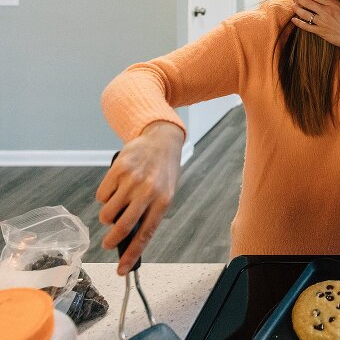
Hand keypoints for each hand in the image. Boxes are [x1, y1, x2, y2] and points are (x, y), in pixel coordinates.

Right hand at [96, 121, 183, 274]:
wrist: (161, 140)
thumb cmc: (163, 172)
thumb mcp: (165, 193)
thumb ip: (150, 213)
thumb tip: (129, 238)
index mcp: (163, 201)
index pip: (145, 234)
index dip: (132, 255)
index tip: (122, 271)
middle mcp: (148, 191)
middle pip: (122, 226)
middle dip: (111, 240)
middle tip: (107, 243)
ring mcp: (132, 180)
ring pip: (107, 212)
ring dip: (107, 216)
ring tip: (116, 208)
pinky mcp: (118, 169)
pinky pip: (102, 194)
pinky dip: (105, 197)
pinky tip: (115, 188)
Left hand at [290, 0, 339, 47]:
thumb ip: (336, 4)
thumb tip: (328, 1)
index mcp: (334, 4)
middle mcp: (327, 12)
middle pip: (309, 3)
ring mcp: (323, 22)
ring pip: (306, 13)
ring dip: (297, 9)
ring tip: (293, 6)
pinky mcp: (321, 32)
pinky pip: (307, 26)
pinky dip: (299, 23)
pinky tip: (294, 20)